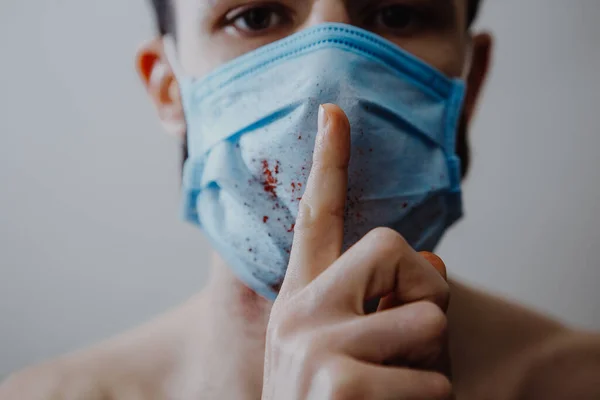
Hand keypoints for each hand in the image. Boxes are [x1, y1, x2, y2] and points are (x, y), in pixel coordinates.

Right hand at [262, 104, 451, 399]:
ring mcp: (317, 348)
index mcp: (300, 297)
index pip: (314, 215)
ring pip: (428, 318)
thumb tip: (429, 263)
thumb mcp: (336, 346)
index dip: (327, 161)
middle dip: (423, 289)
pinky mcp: (343, 386)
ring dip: (430, 360)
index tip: (334, 112)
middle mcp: (299, 312)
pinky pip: (435, 380)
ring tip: (394, 387)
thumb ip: (369, 300)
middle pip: (395, 247)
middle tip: (408, 337)